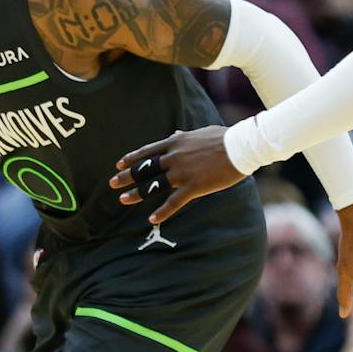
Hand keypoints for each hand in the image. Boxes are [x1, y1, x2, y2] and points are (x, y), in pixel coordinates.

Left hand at [111, 126, 243, 224]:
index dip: (132, 158)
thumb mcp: (200, 132)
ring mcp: (182, 172)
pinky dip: (162, 211)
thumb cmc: (224, 138)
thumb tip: (175, 134)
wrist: (240, 146)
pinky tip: (152, 219)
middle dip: (127, 176)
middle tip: (112, 182)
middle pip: (145, 168)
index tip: (119, 164)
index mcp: (176, 143)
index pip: (148, 151)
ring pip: (153, 185)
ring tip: (122, 200)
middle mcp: (174, 157)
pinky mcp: (194, 186)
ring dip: (136, 193)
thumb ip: (184, 136)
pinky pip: (174, 201)